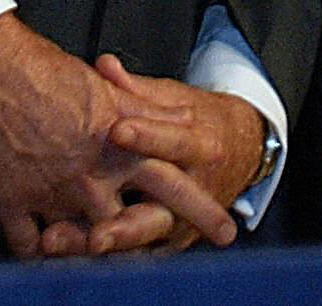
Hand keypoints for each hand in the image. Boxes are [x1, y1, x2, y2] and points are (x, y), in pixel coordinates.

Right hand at [0, 14, 235, 259]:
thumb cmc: (43, 69)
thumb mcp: (104, 88)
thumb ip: (147, 110)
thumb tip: (186, 121)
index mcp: (119, 144)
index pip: (172, 183)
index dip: (201, 208)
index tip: (228, 232)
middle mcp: (90, 175)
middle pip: (135, 223)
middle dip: (161, 247)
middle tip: (184, 262)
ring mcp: (49, 193)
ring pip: (82, 244)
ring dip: (92, 255)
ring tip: (107, 269)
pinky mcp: (8, 203)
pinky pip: (29, 247)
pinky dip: (38, 255)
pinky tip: (45, 259)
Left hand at [75, 56, 266, 254]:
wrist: (244, 150)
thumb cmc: (201, 120)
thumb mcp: (176, 99)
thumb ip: (137, 89)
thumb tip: (104, 65)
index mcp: (203, 146)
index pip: (173, 141)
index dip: (146, 136)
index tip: (115, 130)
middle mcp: (199, 189)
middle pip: (162, 208)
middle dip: (126, 224)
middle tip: (97, 233)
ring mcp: (186, 220)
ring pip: (147, 237)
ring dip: (112, 244)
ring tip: (80, 245)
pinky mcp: (174, 241)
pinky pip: (141, 254)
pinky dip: (112, 256)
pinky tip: (78, 256)